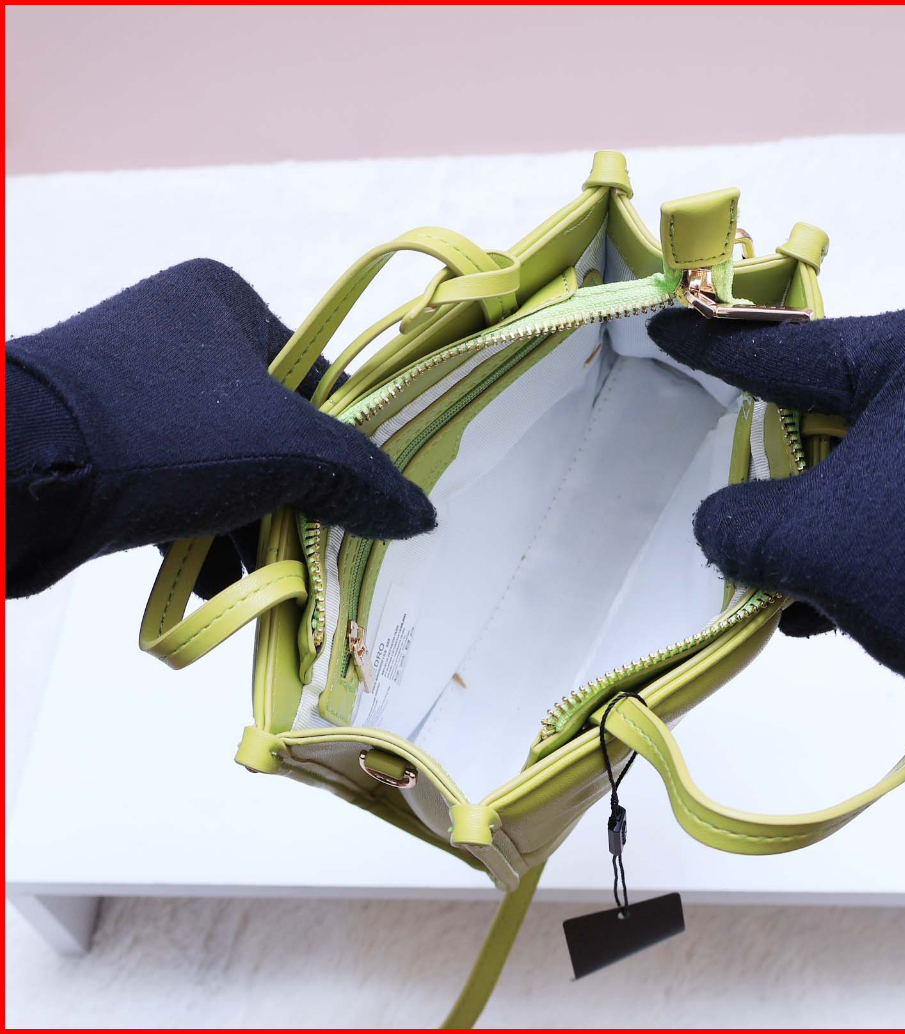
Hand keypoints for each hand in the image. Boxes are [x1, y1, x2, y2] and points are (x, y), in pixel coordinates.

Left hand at [5, 259, 435, 597]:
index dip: (354, 441)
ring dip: (262, 529)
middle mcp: (179, 338)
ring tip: (296, 584)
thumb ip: (360, 479)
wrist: (9, 478)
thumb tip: (423, 516)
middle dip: (307, 498)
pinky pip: (184, 495)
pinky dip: (212, 540)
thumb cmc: (162, 435)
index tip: (378, 498)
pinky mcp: (109, 451)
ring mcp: (139, 397)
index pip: (320, 377)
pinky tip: (239, 590)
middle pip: (278, 430)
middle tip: (341, 547)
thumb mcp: (285, 449)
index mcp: (223, 303)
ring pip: (231, 470)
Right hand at [648, 296, 904, 744]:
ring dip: (839, 525)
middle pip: (850, 412)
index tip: (668, 331)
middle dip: (795, 474)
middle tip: (758, 508)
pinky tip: (841, 606)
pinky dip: (887, 544)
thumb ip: (740, 524)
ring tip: (795, 589)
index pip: (791, 353)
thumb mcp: (811, 542)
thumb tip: (726, 524)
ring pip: (895, 467)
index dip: (713, 351)